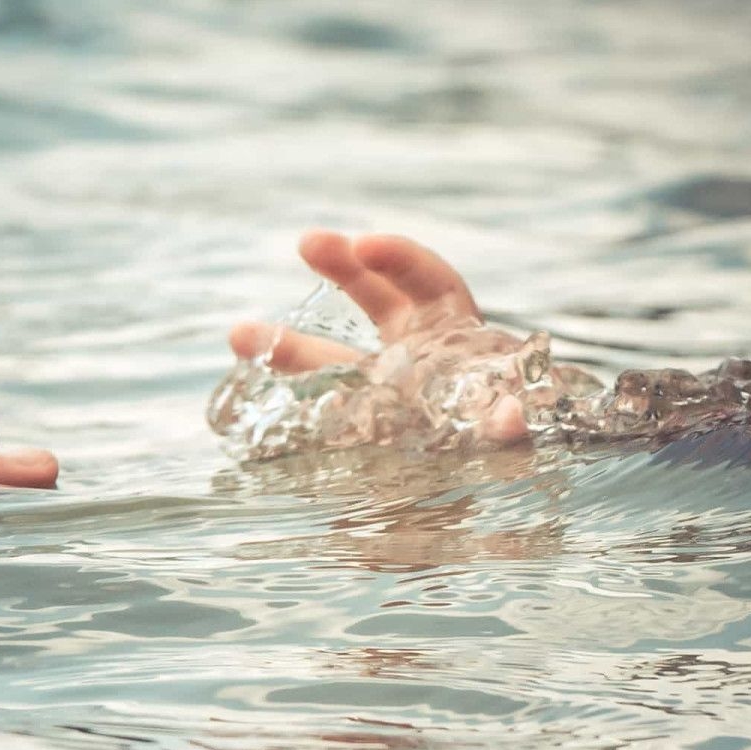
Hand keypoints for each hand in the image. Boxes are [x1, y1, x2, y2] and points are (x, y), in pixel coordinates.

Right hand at [226, 231, 599, 447]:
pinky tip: (247, 384)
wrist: (463, 506)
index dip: (399, 259)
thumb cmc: (490, 458)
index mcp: (451, 339)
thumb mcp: (502, 442)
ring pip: (329, 357)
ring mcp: (375, 391)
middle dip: (342, 266)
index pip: (429, 282)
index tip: (363, 245)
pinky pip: (312, 408)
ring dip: (285, 342)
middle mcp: (410, 355)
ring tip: (239, 335)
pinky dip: (281, 398)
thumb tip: (511, 418)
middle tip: (307, 242)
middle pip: (373, 298)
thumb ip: (504, 429)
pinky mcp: (350, 428)